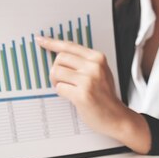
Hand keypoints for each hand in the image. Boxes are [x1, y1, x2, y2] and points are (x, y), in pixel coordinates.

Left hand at [36, 36, 150, 152]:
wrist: (116, 117)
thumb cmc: (105, 96)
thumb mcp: (100, 72)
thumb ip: (84, 62)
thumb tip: (60, 56)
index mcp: (97, 58)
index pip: (69, 46)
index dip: (52, 43)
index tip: (41, 40)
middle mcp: (93, 66)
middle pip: (60, 58)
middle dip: (56, 70)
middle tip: (61, 80)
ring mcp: (88, 80)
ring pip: (56, 72)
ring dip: (56, 82)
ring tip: (66, 88)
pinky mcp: (82, 94)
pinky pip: (60, 88)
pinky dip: (61, 92)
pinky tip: (71, 97)